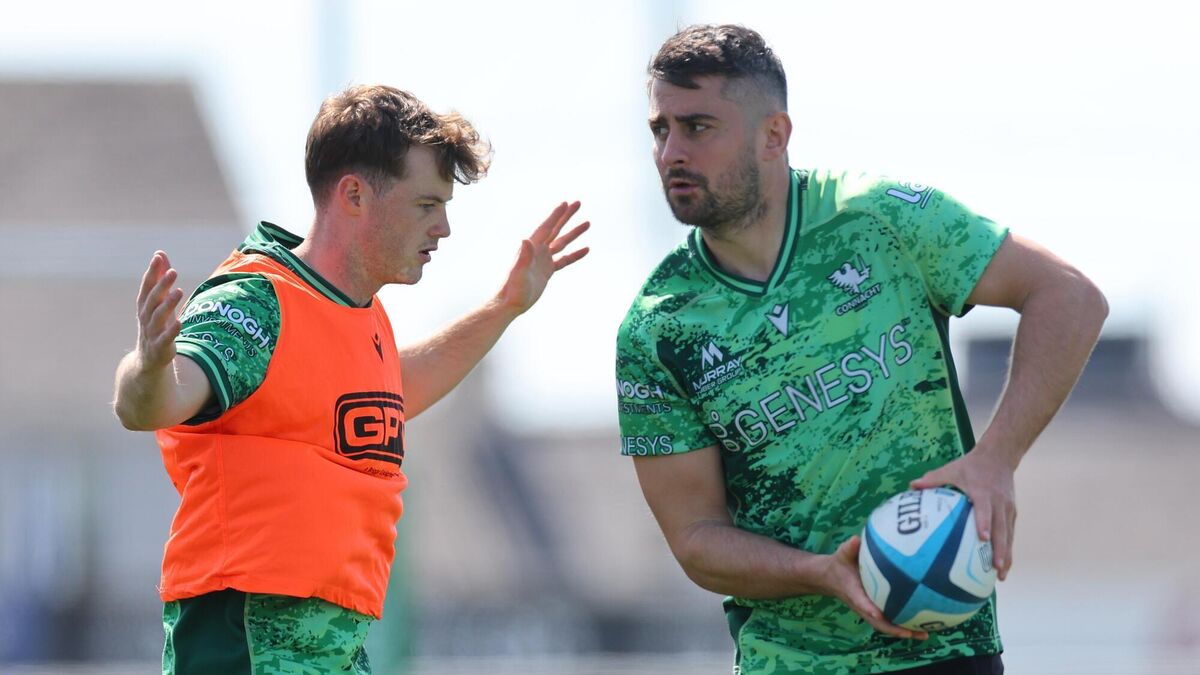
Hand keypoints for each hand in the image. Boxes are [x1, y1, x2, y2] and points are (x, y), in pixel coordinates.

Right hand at [135, 251, 184, 370]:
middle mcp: (145, 316)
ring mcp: (152, 332)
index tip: (158, 257)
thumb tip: (160, 254)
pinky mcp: (160, 346)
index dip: (152, 271)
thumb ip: (160, 278)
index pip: (147, 285)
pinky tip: (180, 322)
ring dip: (168, 304)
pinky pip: (165, 338)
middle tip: (173, 272)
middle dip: (162, 285)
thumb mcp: (158, 301)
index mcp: (144, 304)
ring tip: (179, 291)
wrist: (149, 357)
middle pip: (153, 299)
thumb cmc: (155, 323)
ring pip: (158, 317)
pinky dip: (172, 331)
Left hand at [497, 201, 589, 313]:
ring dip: (574, 233)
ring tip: (587, 223)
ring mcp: (544, 260)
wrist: (511, 303)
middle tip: (578, 203)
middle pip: (556, 229)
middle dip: (566, 216)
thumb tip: (525, 240)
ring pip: (562, 242)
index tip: (566, 203)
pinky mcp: (548, 271)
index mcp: (531, 248)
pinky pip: (565, 260)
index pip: (547, 228)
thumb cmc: (513, 289)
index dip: (556, 215)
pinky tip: (586, 249)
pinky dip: (575, 254)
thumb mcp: (519, 272)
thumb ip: (523, 256)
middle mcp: (538, 251)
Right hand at [822, 537, 928, 640]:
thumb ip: (850, 547)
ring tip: (924, 634)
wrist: (830, 578)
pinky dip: (902, 625)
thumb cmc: (839, 564)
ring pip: (885, 625)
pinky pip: (889, 621)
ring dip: (903, 631)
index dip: (869, 609)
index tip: (878, 614)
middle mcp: (862, 606)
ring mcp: (869, 610)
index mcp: (853, 592)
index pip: (861, 602)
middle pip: (878, 623)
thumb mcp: (842, 554)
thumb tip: (856, 539)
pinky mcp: (874, 610)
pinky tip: (920, 625)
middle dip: (894, 630)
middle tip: (912, 633)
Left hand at [910, 447, 1016, 579]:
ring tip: (1001, 576)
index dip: (984, 523)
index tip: (982, 538)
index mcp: (983, 492)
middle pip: (1001, 529)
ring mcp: (1008, 509)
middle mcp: (998, 502)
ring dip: (1006, 555)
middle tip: (996, 569)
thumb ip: (933, 479)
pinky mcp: (1012, 512)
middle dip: (1000, 550)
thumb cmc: (971, 465)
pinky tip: (1002, 566)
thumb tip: (911, 486)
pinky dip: (1007, 549)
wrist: (999, 457)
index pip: (985, 510)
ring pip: (1008, 535)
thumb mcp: (951, 469)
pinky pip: (1010, 533)